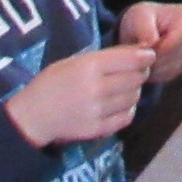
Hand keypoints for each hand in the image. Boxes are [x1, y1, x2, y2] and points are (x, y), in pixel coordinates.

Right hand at [4, 44, 155, 145]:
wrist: (33, 116)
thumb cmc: (52, 83)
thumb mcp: (74, 61)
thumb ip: (104, 57)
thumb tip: (138, 51)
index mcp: (88, 67)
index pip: (130, 60)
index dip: (145, 56)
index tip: (149, 55)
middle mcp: (96, 89)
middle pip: (135, 78)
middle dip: (141, 72)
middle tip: (137, 70)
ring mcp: (98, 111)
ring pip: (134, 97)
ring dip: (134, 90)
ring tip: (124, 87)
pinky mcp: (98, 129)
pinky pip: (126, 117)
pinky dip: (128, 108)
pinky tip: (119, 104)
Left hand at [121, 1, 181, 85]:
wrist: (141, 29)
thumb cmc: (141, 19)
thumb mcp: (138, 17)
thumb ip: (145, 29)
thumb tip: (152, 42)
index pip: (175, 43)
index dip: (157, 49)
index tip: (143, 47)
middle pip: (176, 56)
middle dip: (156, 58)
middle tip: (140, 52)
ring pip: (174, 67)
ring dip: (155, 66)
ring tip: (143, 55)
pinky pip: (172, 74)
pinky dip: (158, 72)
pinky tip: (149, 62)